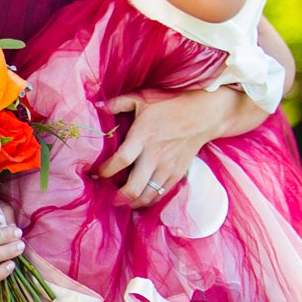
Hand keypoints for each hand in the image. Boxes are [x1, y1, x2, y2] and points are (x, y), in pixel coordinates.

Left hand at [98, 87, 245, 207]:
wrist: (204, 115)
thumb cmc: (171, 105)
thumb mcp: (143, 99)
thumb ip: (118, 103)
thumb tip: (96, 105)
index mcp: (143, 137)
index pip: (121, 160)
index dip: (105, 171)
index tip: (96, 174)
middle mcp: (155, 156)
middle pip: (133, 188)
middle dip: (116, 197)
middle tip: (105, 196)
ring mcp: (168, 168)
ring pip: (147, 197)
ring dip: (131, 203)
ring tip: (120, 201)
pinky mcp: (177, 175)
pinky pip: (160, 195)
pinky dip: (148, 201)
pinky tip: (137, 200)